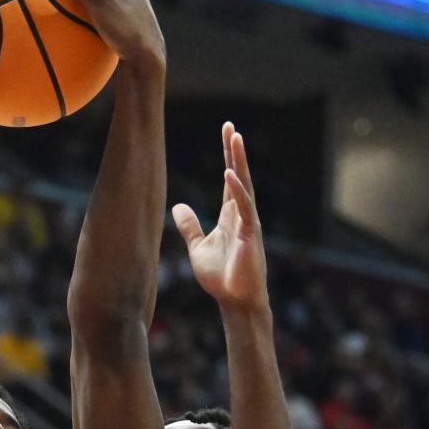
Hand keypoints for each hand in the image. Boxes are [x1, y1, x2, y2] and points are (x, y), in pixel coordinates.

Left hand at [172, 123, 268, 311]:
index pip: (230, 179)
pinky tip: (230, 175)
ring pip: (245, 186)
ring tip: (235, 139)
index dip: (228, 157)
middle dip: (234, 152)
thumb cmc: (221, 277)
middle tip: (230, 127)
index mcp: (230, 215)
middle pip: (239, 176)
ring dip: (239, 163)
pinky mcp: (251, 236)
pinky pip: (245, 209)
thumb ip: (190, 226)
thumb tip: (177, 206)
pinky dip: (238, 192)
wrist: (235, 301)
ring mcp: (248, 224)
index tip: (227, 133)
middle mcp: (242, 214)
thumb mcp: (198, 248)